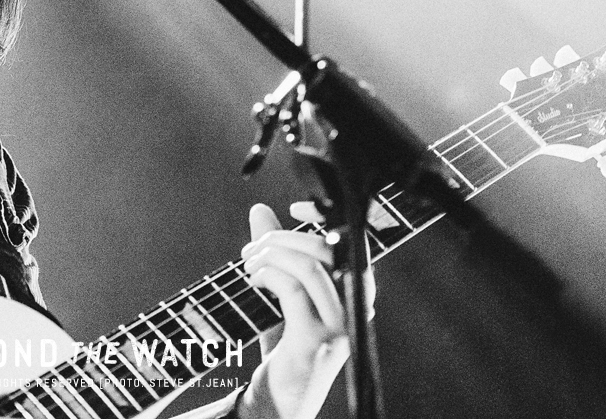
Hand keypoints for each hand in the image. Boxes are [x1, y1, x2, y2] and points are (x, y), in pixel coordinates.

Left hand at [238, 203, 372, 418]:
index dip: (326, 218)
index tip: (297, 206)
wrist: (278, 404)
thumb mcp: (282, 296)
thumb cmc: (284, 351)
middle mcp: (356, 311)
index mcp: (355, 296)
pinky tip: (254, 279)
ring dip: (272, 255)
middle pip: (327, 250)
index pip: (353, 244)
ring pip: (310, 266)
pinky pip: (293, 290)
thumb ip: (276, 253)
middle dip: (284, 237)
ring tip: (249, 263)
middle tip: (253, 247)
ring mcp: (339, 328)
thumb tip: (260, 210)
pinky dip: (270, 275)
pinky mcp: (315, 341)